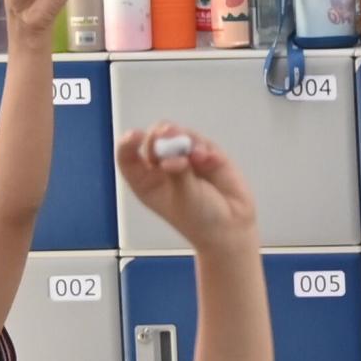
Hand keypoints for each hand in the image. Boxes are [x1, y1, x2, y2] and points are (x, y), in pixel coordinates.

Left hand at [115, 127, 259, 250]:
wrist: (231, 225)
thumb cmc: (199, 219)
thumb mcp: (182, 196)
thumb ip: (178, 170)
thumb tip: (173, 146)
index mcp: (146, 181)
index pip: (129, 157)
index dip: (129, 144)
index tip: (135, 136)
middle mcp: (163, 167)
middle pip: (155, 140)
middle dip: (162, 136)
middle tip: (169, 135)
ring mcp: (186, 159)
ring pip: (178, 135)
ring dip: (184, 137)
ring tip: (194, 151)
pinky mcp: (208, 155)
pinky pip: (201, 142)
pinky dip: (203, 146)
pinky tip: (207, 157)